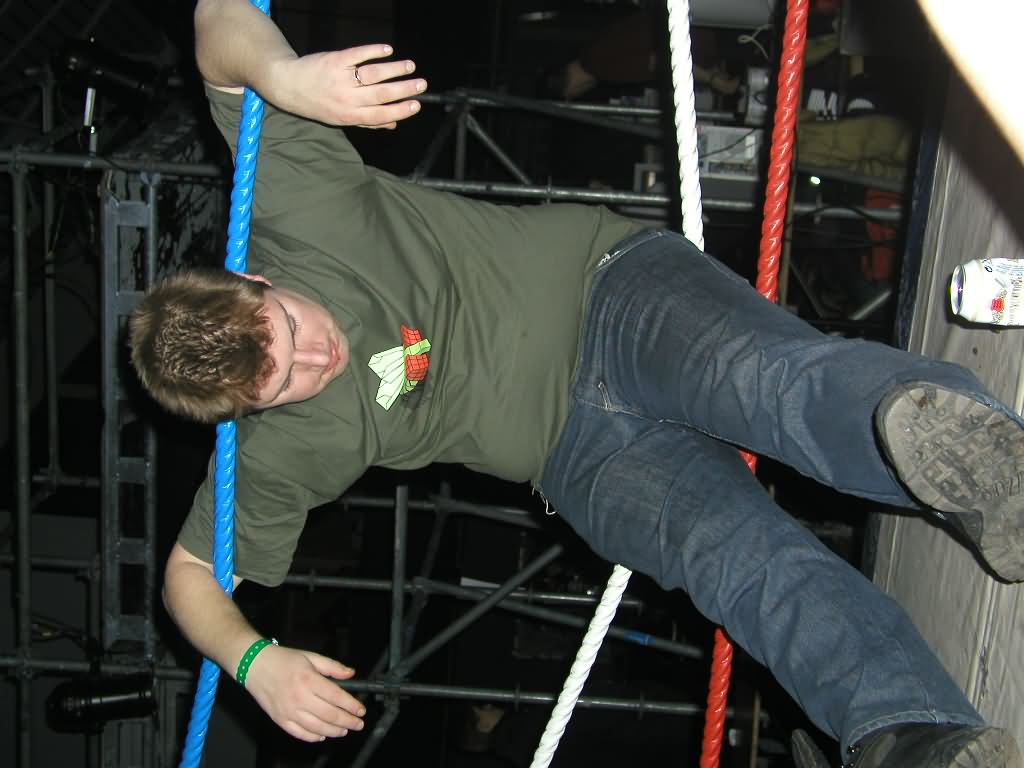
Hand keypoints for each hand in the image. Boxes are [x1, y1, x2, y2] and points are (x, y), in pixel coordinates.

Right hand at [243, 643, 365, 741]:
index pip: (337, 697)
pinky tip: (323, 735)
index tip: (361, 710)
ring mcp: (289, 711)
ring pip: (317, 728)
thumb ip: (332, 667)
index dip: (352, 705)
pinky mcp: (280, 719)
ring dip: (334, 731)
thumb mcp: (310, 657)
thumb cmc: (282, 660)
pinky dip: (314, 737)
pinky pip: (300, 733)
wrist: (255, 665)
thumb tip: (350, 673)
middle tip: (358, 724)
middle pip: (330, 715)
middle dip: (348, 721)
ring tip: (344, 730)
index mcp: (308, 680)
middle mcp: (299, 698)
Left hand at [268, 44, 426, 128]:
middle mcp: (346, 98)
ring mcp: (341, 78)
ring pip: (373, 74)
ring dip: (394, 69)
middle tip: (421, 84)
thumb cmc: (318, 104)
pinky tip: (387, 50)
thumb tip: (393, 124)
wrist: (288, 85)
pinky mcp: (335, 60)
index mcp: (349, 115)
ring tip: (410, 66)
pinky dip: (373, 51)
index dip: (400, 110)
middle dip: (404, 89)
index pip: (380, 115)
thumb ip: (367, 121)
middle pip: (381, 94)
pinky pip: (357, 54)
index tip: (416, 104)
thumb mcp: (340, 118)